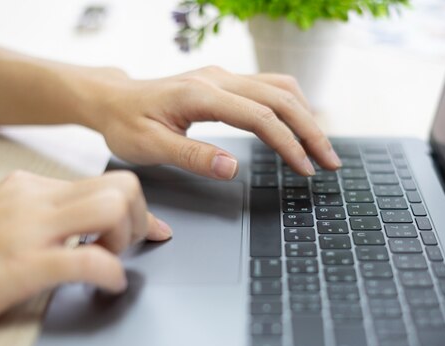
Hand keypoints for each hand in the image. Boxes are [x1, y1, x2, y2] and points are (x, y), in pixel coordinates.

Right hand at [0, 170, 170, 334]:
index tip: (149, 229)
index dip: (136, 207)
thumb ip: (43, 217)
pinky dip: (111, 276)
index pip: (105, 181)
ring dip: (126, 240)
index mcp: (28, 188)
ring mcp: (27, 229)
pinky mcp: (21, 266)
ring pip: (113, 208)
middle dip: (138, 218)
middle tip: (123, 246)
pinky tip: (105, 287)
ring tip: (109, 263)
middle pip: (122, 185)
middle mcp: (32, 199)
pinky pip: (90, 262)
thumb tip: (84, 229)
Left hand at [86, 66, 341, 178]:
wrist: (113, 100)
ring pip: (280, 88)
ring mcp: (224, 77)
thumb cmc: (127, 124)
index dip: (288, 144)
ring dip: (306, 116)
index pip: (260, 117)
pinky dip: (292, 107)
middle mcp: (218, 79)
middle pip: (280, 98)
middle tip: (331, 162)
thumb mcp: (150, 146)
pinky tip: (300, 125)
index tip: (305, 169)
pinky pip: (270, 87)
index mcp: (200, 95)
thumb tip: (232, 168)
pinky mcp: (225, 82)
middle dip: (311, 131)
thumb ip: (192, 156)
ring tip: (322, 147)